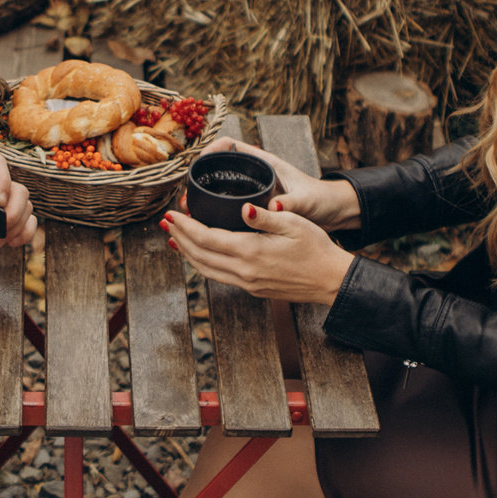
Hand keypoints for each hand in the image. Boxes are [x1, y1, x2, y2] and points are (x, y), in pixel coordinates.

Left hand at [162, 198, 354, 305]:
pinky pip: (218, 276)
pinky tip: (199, 255)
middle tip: (166, 223)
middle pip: (200, 255)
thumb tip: (245, 208)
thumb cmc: (316, 249)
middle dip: (180, 238)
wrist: (331, 280)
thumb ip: (266, 217)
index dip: (185, 226)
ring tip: (175, 238)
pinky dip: (202, 264)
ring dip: (187, 253)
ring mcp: (247, 283)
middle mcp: (244, 271)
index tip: (172, 214)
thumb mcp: (294, 224)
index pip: (206, 238)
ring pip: (206, 269)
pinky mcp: (253, 288)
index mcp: (251, 252)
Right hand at [192, 138, 358, 230]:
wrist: (333, 214)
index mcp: (266, 165)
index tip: (198, 163)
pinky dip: (214, 214)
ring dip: (203, 200)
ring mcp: (254, 191)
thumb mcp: (306, 201)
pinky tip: (206, 229)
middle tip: (187, 201)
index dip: (211, 149)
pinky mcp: (255, 207)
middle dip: (199, 181)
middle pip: (219, 170)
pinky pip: (228, 207)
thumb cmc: (322, 201)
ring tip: (191, 216)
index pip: (230, 146)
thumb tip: (273, 207)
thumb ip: (290, 204)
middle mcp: (256, 175)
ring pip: (220, 190)